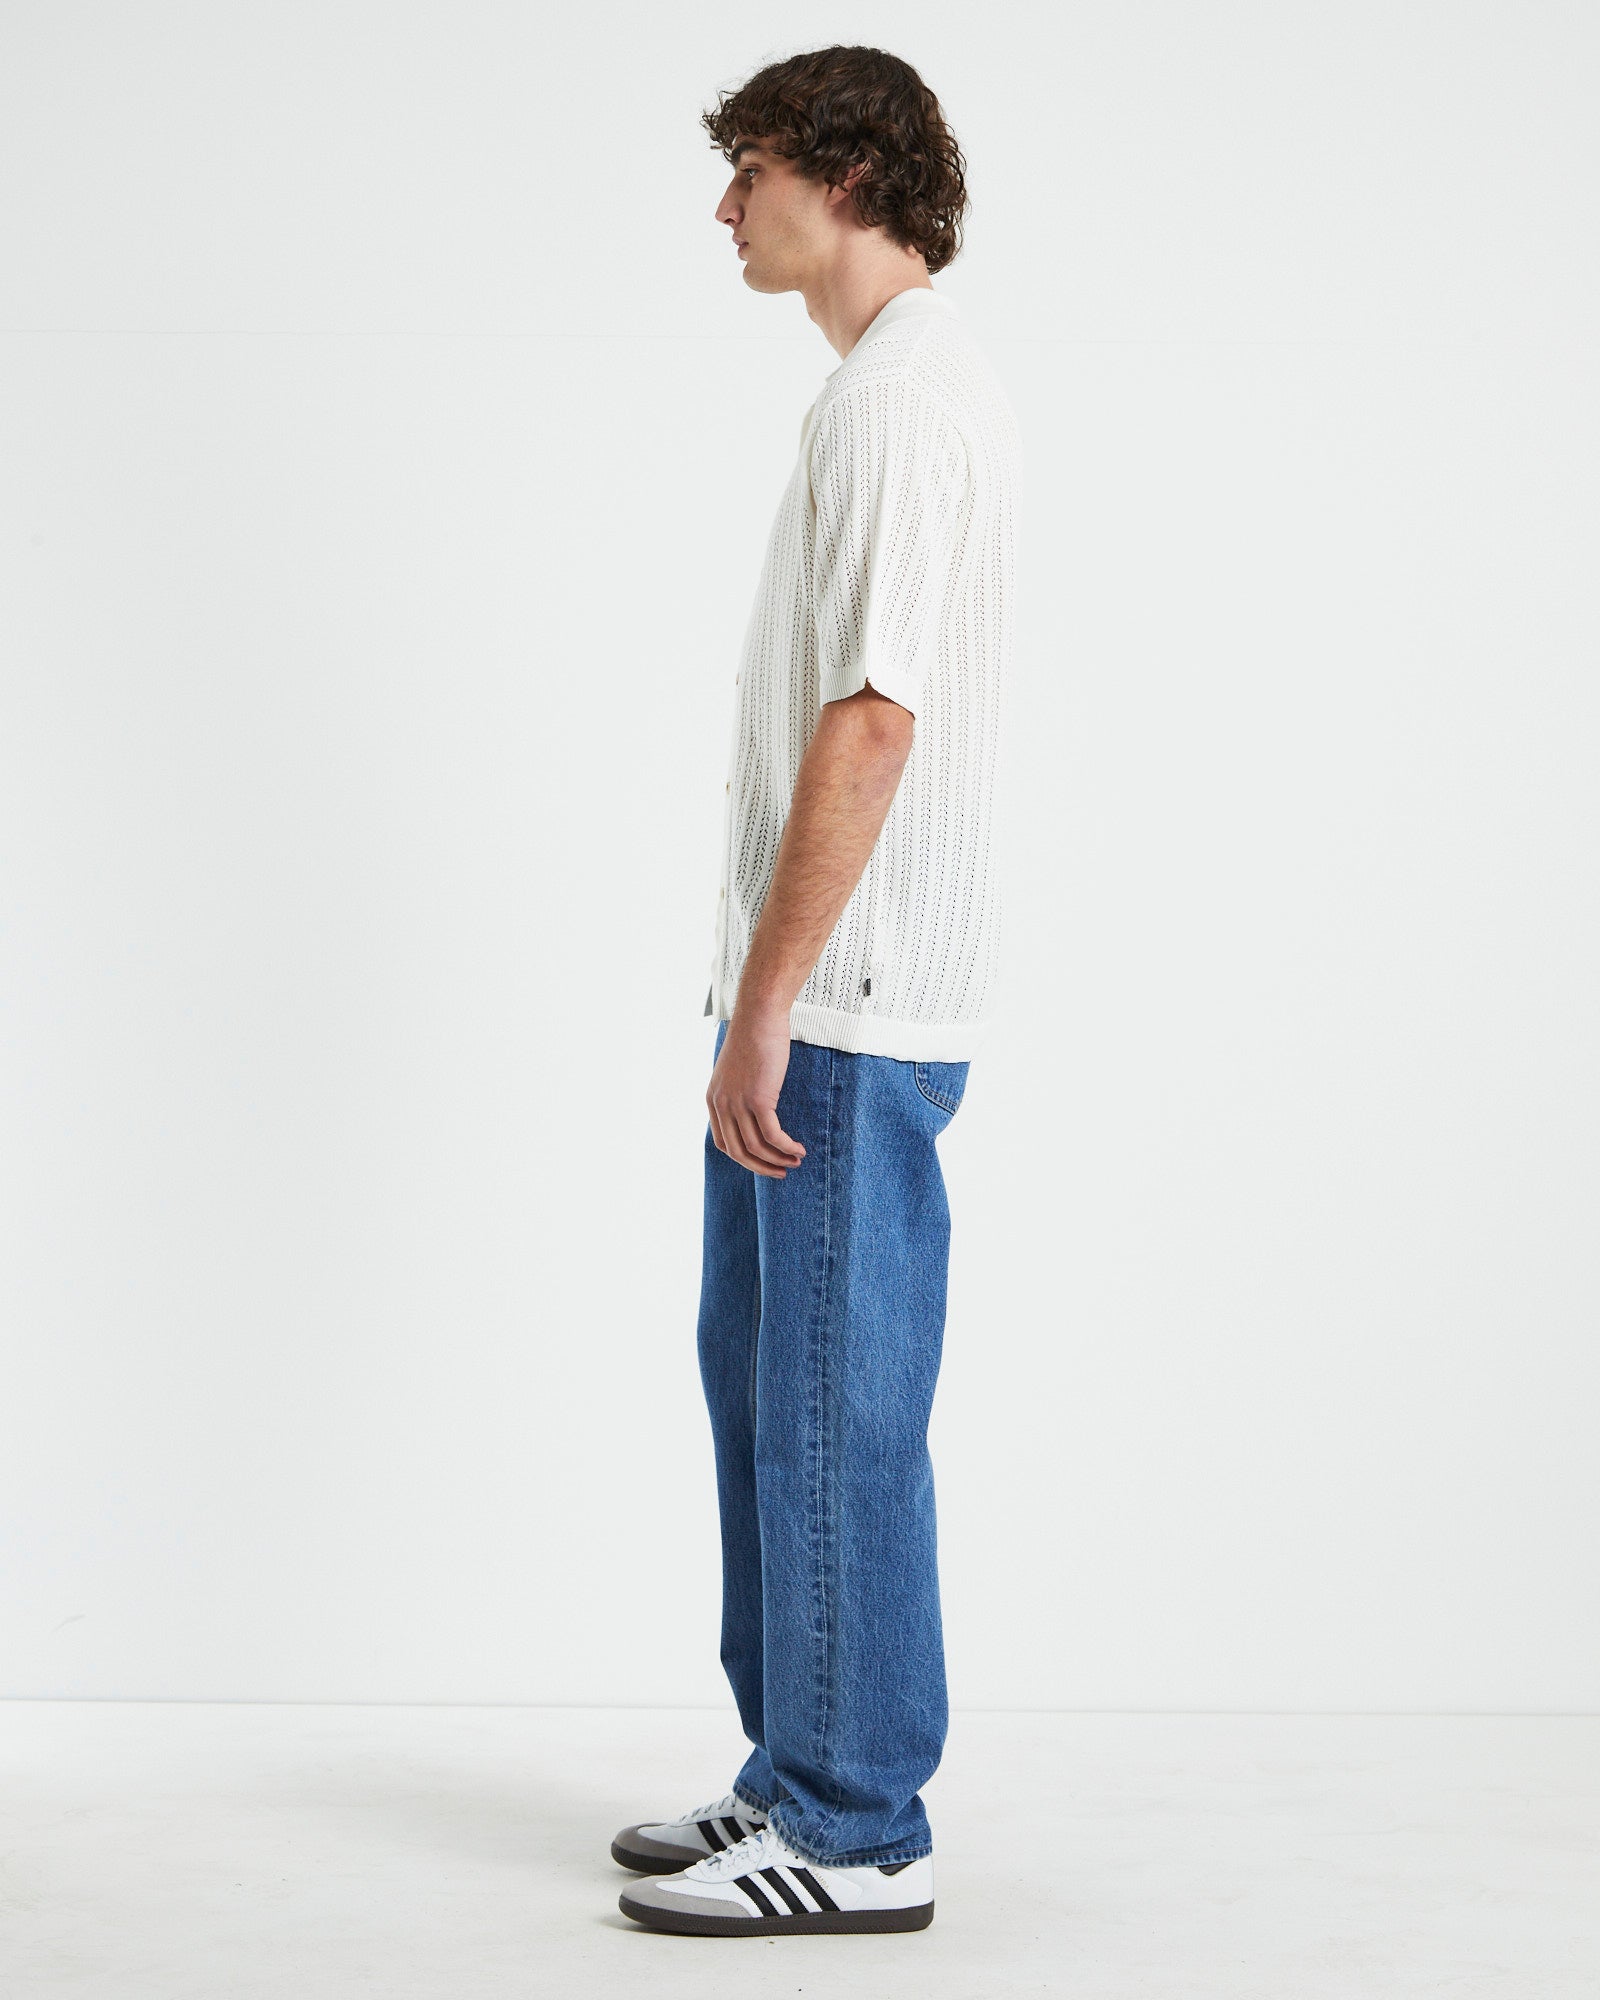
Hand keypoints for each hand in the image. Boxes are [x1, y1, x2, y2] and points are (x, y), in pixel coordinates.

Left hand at [708, 1002, 806, 1177]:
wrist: (759, 1016)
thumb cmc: (754, 1037)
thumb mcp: (737, 1070)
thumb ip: (739, 1092)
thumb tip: (754, 1109)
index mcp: (713, 1100)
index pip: (723, 1143)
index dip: (744, 1158)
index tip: (763, 1161)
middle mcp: (721, 1105)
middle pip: (738, 1151)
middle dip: (761, 1166)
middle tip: (781, 1171)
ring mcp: (738, 1103)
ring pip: (756, 1147)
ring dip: (777, 1159)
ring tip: (795, 1161)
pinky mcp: (759, 1099)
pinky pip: (772, 1135)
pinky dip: (786, 1147)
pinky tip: (798, 1149)